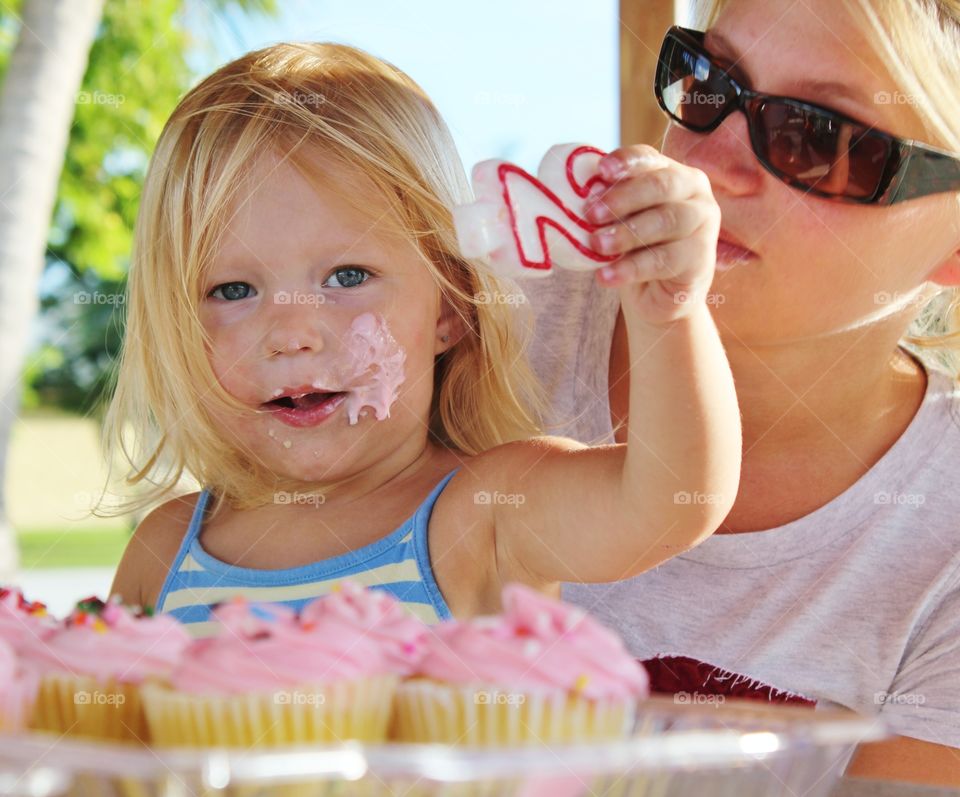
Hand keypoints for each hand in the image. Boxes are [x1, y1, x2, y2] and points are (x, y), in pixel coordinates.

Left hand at [584, 144, 720, 325]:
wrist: (657, 295)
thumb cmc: (635, 248)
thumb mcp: (620, 222)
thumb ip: (609, 205)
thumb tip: (583, 192)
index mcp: (672, 173)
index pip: (649, 159)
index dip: (626, 162)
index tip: (600, 170)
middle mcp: (694, 193)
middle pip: (661, 186)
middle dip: (623, 198)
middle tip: (591, 214)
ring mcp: (703, 225)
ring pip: (665, 221)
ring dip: (626, 232)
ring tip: (596, 245)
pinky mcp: (701, 260)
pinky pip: (664, 260)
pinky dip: (631, 268)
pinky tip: (606, 276)